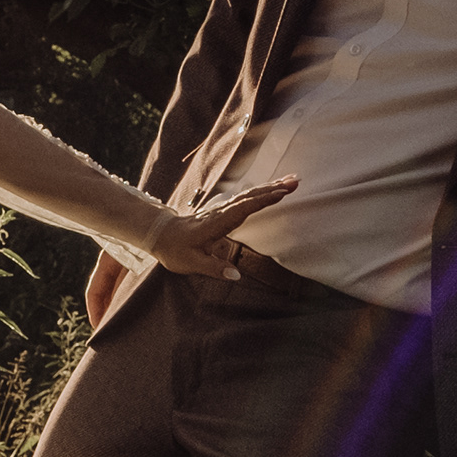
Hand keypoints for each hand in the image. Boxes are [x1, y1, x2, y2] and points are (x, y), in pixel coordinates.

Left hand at [145, 178, 297, 279]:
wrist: (160, 234)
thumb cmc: (175, 250)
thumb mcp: (191, 264)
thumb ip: (214, 269)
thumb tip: (236, 275)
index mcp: (215, 224)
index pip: (242, 209)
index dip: (262, 201)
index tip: (281, 192)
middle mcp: (221, 212)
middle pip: (250, 197)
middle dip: (273, 188)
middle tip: (295, 181)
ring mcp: (222, 209)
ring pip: (249, 195)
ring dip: (270, 187)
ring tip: (291, 180)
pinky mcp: (223, 211)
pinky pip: (245, 199)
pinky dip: (261, 192)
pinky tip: (271, 189)